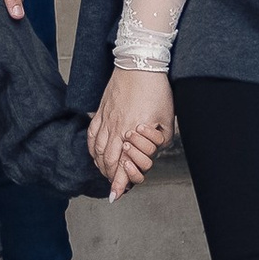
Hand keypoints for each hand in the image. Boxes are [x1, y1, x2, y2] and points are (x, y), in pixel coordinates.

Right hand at [90, 66, 173, 196]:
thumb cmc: (156, 89)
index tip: (116, 196)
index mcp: (132, 131)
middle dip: (111, 176)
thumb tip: (154, 152)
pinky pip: (91, 134)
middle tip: (115, 186)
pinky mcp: (101, 110)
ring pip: (97, 150)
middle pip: (107, 160)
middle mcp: (115, 128)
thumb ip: (161, 140)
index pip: (122, 164)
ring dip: (101, 165)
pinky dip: (92, 148)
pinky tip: (95, 154)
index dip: (119, 183)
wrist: (140, 63)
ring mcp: (105, 118)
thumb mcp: (167, 119)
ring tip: (107, 172)